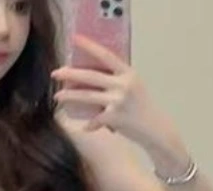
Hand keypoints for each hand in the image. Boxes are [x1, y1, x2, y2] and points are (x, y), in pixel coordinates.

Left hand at [51, 34, 176, 151]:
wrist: (157, 129)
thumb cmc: (143, 107)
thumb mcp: (134, 86)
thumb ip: (118, 78)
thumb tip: (93, 76)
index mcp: (127, 73)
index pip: (105, 55)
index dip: (89, 46)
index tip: (74, 40)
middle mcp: (123, 85)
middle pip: (90, 76)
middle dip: (70, 74)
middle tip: (56, 73)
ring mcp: (118, 101)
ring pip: (87, 96)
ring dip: (70, 97)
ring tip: (58, 97)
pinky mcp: (115, 118)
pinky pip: (95, 120)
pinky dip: (89, 124)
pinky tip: (84, 127)